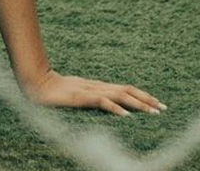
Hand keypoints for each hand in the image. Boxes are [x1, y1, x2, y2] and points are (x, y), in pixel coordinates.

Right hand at [21, 70, 165, 115]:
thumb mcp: (76, 95)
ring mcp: (89, 91)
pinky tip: (124, 115)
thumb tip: (104, 105)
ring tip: (152, 111)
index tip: (157, 103)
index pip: (125, 88)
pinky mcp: (80, 97)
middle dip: (147, 99)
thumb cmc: (54, 90)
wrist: (35, 83)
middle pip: (127, 90)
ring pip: (119, 95)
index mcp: (98, 86)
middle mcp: (97, 87)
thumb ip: (89, 98)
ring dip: (138, 104)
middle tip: (163, 108)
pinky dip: (115, 107)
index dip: (142, 95)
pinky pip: (101, 101)